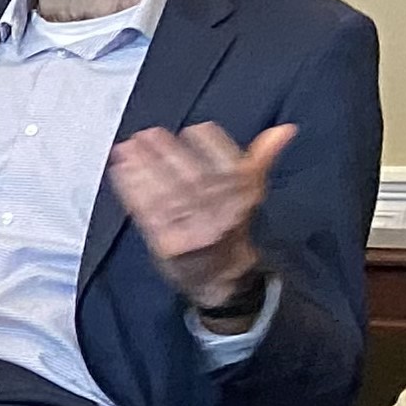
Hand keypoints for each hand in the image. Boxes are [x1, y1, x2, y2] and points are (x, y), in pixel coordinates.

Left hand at [108, 122, 293, 309]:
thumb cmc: (229, 224)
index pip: (228, 162)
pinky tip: (120, 169)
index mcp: (244, 197)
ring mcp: (194, 229)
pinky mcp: (168, 243)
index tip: (191, 129)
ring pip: (168, 191)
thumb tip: (285, 128)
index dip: (209, 143)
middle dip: (168, 153)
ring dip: (144, 167)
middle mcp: (221, 212)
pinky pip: (147, 211)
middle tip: (147, 133)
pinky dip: (131, 187)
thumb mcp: (248, 193)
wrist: (220, 276)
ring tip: (127, 146)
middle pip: (193, 176)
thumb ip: (261, 159)